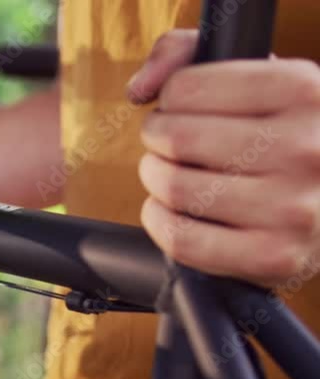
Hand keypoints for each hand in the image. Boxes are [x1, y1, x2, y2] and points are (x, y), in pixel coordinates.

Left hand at [130, 30, 319, 286]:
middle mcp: (306, 148)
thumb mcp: (254, 76)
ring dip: (157, 179)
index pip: (186, 88)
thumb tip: (141, 88)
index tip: (181, 109)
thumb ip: (184, 56)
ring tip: (173, 174)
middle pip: (176, 138)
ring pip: (174, 188)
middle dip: (158, 139)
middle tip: (170, 144)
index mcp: (304, 91)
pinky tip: (170, 210)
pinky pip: (182, 238)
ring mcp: (294, 207)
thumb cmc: (281, 134)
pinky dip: (159, 222)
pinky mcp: (275, 257)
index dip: (170, 100)